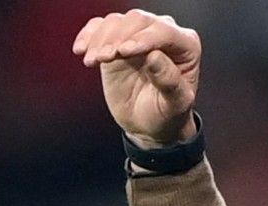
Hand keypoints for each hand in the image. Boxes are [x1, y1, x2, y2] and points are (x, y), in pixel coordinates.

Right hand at [73, 9, 201, 147]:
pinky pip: (99, 28)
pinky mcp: (116, 41)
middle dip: (118, 37)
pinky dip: (88, 36)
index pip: (163, 31)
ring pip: (116, 22)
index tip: (124, 51)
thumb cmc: (168, 113)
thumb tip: (154, 57)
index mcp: (185, 44)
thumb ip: (169, 81)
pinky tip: (81, 50)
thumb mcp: (175, 104)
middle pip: (138, 20)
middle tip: (105, 58)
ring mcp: (137, 35)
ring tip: (94, 60)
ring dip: (101, 39)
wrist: (149, 124)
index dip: (143, 38)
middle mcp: (162, 33)